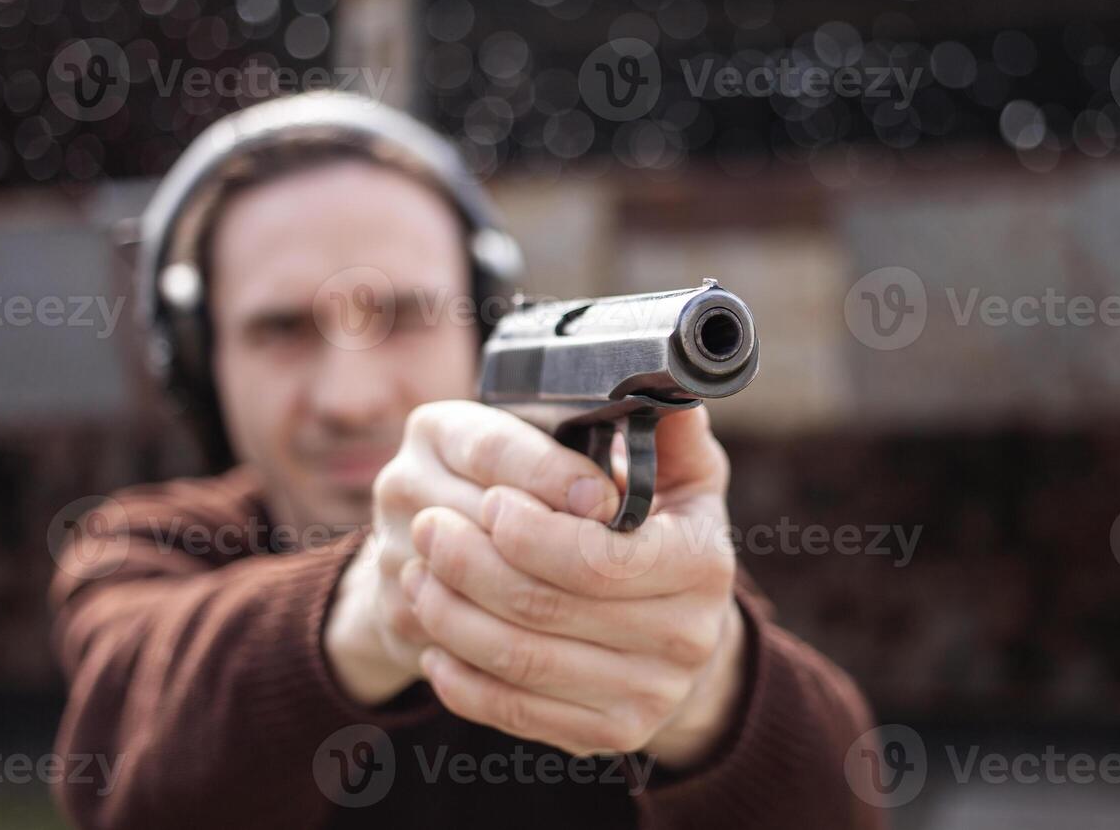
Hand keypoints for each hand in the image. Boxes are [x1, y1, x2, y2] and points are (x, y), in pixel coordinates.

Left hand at [397, 401, 745, 767]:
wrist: (681, 632)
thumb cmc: (664, 532)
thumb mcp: (681, 473)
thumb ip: (666, 429)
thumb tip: (655, 386)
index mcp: (702, 563)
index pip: (602, 557)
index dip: (532, 532)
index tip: (487, 498)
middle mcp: (684, 638)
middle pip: (548, 607)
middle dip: (472, 564)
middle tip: (425, 525)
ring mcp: (648, 696)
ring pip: (521, 661)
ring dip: (453, 616)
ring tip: (417, 571)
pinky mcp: (609, 734)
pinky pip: (516, 712)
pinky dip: (461, 679)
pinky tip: (433, 642)